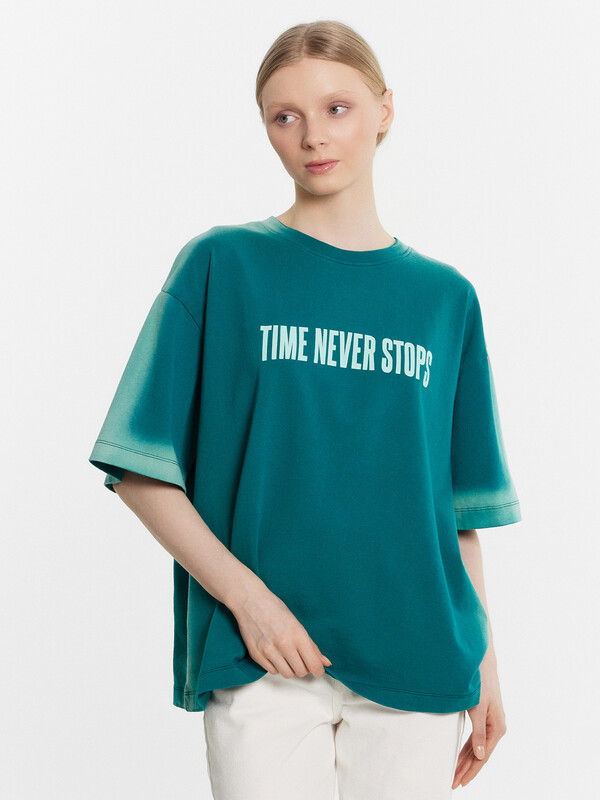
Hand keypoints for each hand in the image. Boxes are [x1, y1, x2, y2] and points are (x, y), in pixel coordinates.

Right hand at [232, 583, 331, 678]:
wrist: (250, 601)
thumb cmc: (274, 609)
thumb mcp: (297, 624)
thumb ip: (312, 645)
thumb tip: (326, 662)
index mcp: (297, 635)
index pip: (314, 664)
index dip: (318, 670)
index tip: (318, 669)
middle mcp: (284, 645)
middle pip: (301, 672)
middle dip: (303, 667)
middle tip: (300, 657)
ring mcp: (269, 651)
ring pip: (287, 674)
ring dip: (290, 668)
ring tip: (286, 655)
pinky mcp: (257, 655)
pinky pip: (272, 671)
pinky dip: (276, 666)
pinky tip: (275, 654)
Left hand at [452, 654, 506, 788]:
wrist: (481, 662)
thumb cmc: (480, 682)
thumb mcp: (478, 708)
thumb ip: (479, 732)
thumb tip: (481, 756)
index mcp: (496, 728)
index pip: (482, 757)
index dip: (471, 771)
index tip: (460, 782)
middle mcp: (495, 728)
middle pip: (479, 755)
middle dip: (466, 769)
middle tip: (453, 782)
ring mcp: (489, 722)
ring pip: (476, 747)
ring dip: (465, 761)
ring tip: (454, 773)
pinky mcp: (483, 717)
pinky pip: (475, 738)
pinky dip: (467, 749)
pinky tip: (461, 756)